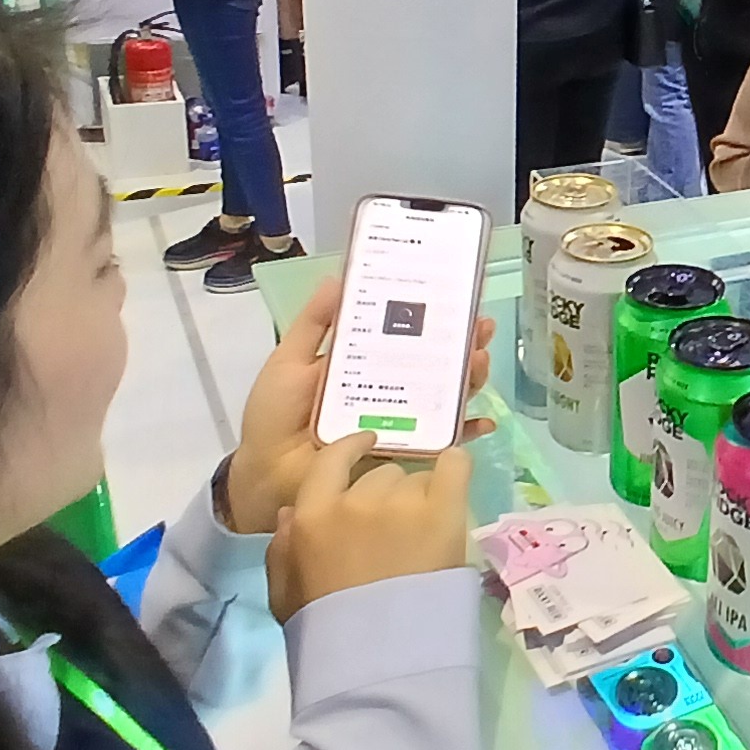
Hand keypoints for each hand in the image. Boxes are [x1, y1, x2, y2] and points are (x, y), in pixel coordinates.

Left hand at [229, 271, 493, 534]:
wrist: (265, 473)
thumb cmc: (274, 415)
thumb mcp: (289, 360)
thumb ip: (314, 324)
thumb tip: (339, 277)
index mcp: (365, 364)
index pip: (407, 335)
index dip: (433, 317)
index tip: (457, 297)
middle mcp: (389, 390)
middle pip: (436, 364)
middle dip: (465, 344)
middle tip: (481, 328)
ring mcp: (400, 423)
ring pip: (447, 397)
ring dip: (471, 378)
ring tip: (480, 361)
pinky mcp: (404, 454)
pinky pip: (444, 442)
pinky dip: (467, 432)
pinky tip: (484, 421)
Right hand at [266, 435, 471, 620]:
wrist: (376, 660)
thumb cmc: (325, 632)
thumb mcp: (284, 594)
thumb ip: (281, 549)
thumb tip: (289, 512)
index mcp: (312, 515)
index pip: (332, 459)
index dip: (351, 448)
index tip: (367, 445)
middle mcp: (355, 500)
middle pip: (380, 474)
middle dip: (387, 493)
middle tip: (396, 527)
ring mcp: (400, 504)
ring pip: (416, 478)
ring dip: (420, 496)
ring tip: (423, 531)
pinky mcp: (442, 513)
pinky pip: (454, 466)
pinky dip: (456, 467)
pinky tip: (455, 477)